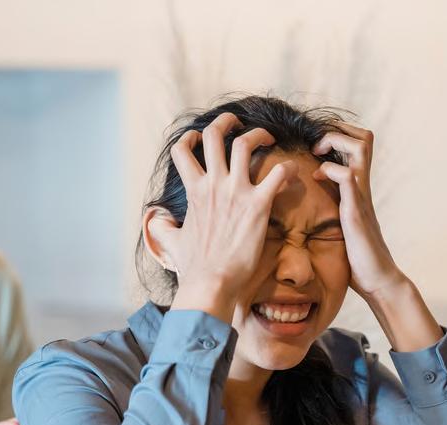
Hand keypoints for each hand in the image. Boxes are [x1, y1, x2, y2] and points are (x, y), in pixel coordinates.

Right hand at [160, 112, 297, 313]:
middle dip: (227, 121)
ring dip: (258, 134)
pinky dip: (287, 168)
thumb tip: (154, 223)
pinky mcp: (259, 204)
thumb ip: (163, 228)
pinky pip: (278, 172)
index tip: (200, 138)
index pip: (183, 149)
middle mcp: (213, 184)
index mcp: (194, 190)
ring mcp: (236, 192)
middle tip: (238, 123)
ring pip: (245, 142)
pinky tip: (292, 173)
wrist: (211, 282)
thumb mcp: (172, 243)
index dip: (191, 137)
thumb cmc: (193, 266)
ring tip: (269, 138)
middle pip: (215, 134)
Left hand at [312, 122, 406, 300]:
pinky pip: (347, 178)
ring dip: (335, 142)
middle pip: (364, 138)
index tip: (317, 146)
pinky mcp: (355, 211)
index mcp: (358, 187)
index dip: (339, 134)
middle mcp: (363, 186)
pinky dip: (330, 171)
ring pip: (359, 149)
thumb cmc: (358, 255)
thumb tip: (314, 201)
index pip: (359, 144)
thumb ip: (334, 206)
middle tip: (317, 145)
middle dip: (337, 131)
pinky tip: (317, 179)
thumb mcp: (342, 222)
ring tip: (317, 153)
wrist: (376, 278)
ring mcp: (361, 196)